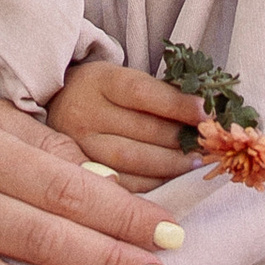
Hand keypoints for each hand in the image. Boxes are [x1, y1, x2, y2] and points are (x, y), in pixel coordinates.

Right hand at [46, 59, 208, 191]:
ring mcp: (77, 146)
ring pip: (131, 160)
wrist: (54, 108)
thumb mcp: (121, 79)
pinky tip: (170, 182)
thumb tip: (206, 113)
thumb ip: (157, 94)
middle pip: (141, 129)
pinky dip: (151, 185)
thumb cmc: (102, 93)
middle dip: (181, 139)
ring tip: (196, 164)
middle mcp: (84, 112)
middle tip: (211, 145)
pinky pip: (120, 185)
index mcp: (98, 80)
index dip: (178, 104)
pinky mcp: (78, 173)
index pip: (143, 92)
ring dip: (171, 165)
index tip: (208, 113)